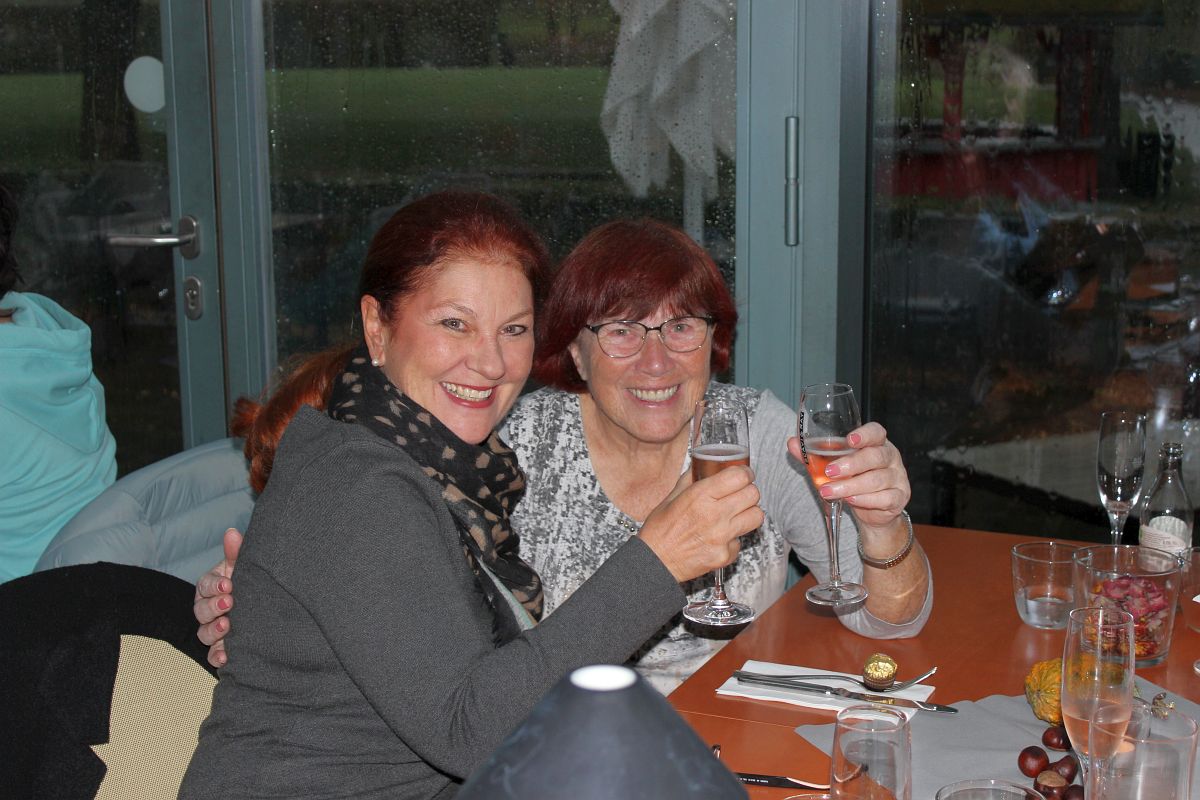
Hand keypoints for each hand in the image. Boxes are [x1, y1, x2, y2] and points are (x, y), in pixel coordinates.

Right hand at [194, 527, 241, 667]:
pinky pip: (212, 655)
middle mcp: (208, 609)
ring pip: (203, 633)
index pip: (205, 585)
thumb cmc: (251, 582)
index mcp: (212, 587)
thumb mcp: (245, 566)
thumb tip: (232, 532)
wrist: (268, 605)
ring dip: (214, 631)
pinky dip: (217, 656)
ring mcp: (213, 629)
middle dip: (214, 607)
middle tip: (230, 603)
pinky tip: (226, 656)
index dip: (214, 585)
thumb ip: (237, 552)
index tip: (229, 584)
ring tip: (228, 626)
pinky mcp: (221, 648)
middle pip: (201, 610)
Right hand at [639, 465, 763, 582]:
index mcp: (700, 496)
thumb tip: (702, 465)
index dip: (744, 473)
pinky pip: (741, 540)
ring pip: (756, 516)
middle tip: (741, 493)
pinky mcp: (725, 555)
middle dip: (748, 490)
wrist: (655, 562)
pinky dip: (734, 538)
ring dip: (748, 512)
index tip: (743, 474)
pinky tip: (720, 537)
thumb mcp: (671, 497)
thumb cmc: (659, 530)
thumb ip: (690, 479)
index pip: (739, 476)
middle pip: (753, 494)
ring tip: (737, 513)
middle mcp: (714, 515)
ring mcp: (722, 537)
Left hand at [788, 421, 909, 530]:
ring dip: (851, 486)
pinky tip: (850, 501)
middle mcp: (890, 457)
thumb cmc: (853, 479)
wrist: (873, 511)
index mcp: (876, 443)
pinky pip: (885, 498)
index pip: (876, 432)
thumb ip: (813, 455)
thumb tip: (792, 443)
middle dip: (851, 464)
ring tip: (829, 491)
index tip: (850, 439)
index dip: (865, 434)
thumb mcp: (833, 466)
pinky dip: (865, 500)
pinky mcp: (899, 498)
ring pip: (877, 479)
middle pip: (876, 456)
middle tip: (829, 472)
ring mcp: (898, 477)